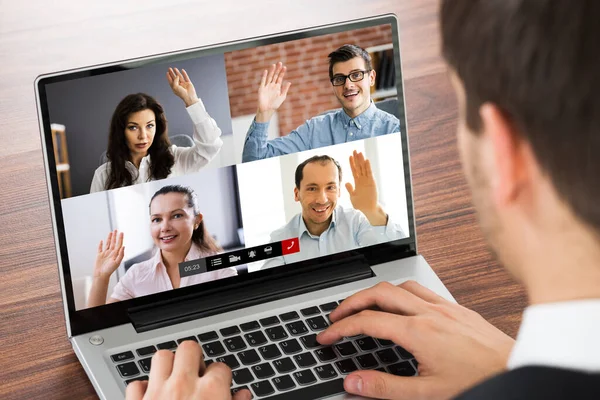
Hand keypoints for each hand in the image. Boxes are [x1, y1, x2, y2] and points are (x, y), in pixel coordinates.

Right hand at [93, 230, 124, 279]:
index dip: (120, 238)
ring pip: (108, 244)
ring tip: (111, 232)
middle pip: (114, 242)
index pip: (119, 244)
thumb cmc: (110, 270)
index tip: (121, 232)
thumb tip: (123, 246)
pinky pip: (100, 248)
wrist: (101, 275)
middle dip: (115, 236)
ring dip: (109, 238)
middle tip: (116, 230)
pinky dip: (101, 244)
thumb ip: (121, 254)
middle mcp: (111, 253)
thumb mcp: (117, 262)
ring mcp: (105, 254)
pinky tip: (102, 240)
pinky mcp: (99, 255)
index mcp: (116, 254)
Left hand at [126, 341, 250, 399]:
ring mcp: (158, 394)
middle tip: (197, 371)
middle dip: (194, 357)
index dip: (222, 375)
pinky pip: (136, 385)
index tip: (221, 383)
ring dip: (168, 365)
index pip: (221, 367)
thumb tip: (243, 395)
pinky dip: (143, 388)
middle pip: (189, 348)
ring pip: (161, 357)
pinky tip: (151, 394)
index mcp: (211, 392)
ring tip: (175, 375)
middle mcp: (184, 386)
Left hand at [167, 68, 198, 106]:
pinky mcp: (188, 83)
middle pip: (174, 78)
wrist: (189, 96)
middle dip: (172, 73)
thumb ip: (175, 80)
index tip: (167, 72)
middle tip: (169, 69)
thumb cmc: (182, 93)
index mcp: (175, 88)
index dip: (168, 77)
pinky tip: (182, 70)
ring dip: (177, 72)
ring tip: (175, 68)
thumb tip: (177, 75)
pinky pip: (186, 77)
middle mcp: (179, 85)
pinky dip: (184, 74)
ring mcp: (184, 84)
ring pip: (180, 77)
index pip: (171, 81)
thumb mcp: (175, 87)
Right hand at [255, 62, 291, 121]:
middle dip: (278, 70)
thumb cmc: (275, 105)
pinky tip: (266, 71)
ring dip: (272, 71)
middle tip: (280, 63)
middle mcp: (272, 86)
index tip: (285, 67)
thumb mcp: (282, 97)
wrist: (267, 110)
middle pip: (275, 76)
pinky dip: (264, 76)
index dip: (282, 73)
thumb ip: (285, 89)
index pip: (280, 78)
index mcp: (277, 87)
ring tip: (274, 65)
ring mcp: (267, 86)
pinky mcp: (262, 89)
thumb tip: (289, 82)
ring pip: (269, 77)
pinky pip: (263, 81)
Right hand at [317, 281, 514, 399]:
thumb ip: (385, 387)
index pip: (367, 322)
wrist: (517, 370)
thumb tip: (354, 382)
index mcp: (418, 332)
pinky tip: (401, 304)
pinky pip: (421, 289)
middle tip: (337, 315)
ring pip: (400, 285)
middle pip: (379, 293)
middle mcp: (429, 313)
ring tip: (363, 306)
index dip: (341, 327)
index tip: (327, 336)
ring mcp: (444, 307)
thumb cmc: (478, 381)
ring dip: (376, 293)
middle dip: (351, 302)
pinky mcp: (456, 308)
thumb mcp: (426, 394)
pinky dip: (401, 292)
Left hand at [345, 150, 385, 224]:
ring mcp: (367, 180)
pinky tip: (366, 160)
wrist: (368, 209)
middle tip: (355, 150)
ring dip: (362, 160)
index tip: (350, 156)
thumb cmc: (360, 204)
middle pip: (359, 166)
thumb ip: (350, 189)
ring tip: (360, 152)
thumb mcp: (353, 196)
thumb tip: (346, 182)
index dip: (352, 163)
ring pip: (364, 168)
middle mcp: (362, 179)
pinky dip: (368, 166)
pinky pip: (369, 173)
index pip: (354, 170)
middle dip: (357, 159)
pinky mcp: (372, 182)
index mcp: (357, 182)